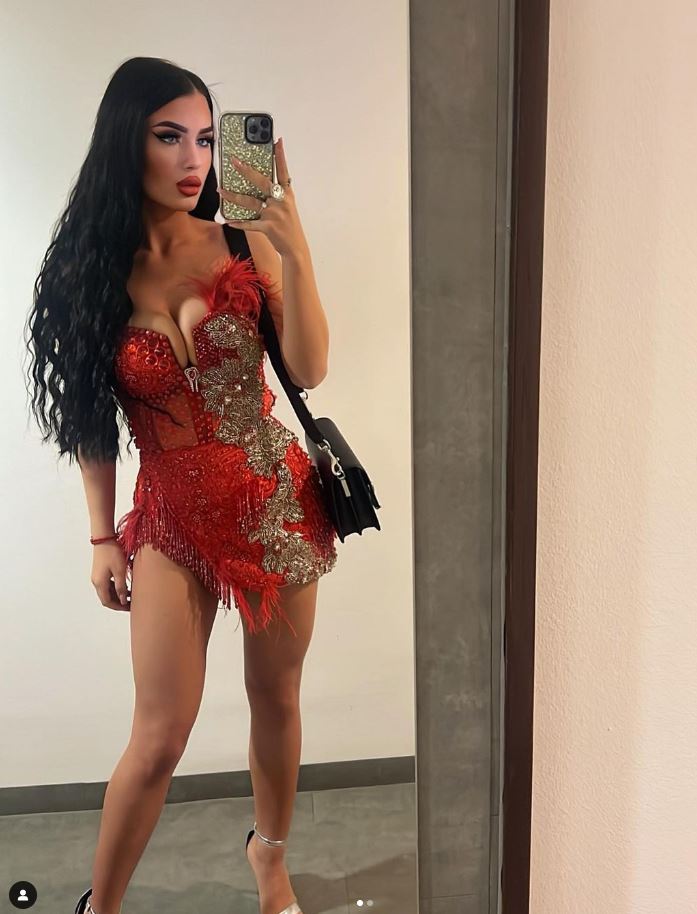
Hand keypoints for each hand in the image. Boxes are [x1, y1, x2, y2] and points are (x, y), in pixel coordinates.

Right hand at [91, 543, 130, 611]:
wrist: (104, 537)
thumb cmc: (112, 553)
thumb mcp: (120, 571)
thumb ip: (121, 587)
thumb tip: (123, 600)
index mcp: (100, 583)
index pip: (108, 602)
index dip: (118, 607)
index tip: (129, 608)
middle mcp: (96, 581)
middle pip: (106, 598)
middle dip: (118, 602)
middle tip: (131, 603)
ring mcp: (97, 576)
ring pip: (107, 591)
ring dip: (117, 595)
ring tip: (130, 594)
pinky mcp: (100, 570)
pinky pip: (107, 584)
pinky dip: (115, 588)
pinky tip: (125, 585)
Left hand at [217, 137, 308, 258]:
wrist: (296, 248)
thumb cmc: (289, 227)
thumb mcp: (287, 207)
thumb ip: (276, 196)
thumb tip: (258, 185)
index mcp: (287, 194)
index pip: (283, 171)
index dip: (280, 156)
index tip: (277, 141)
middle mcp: (281, 201)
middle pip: (262, 182)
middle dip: (246, 171)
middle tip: (234, 161)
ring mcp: (274, 214)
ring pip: (250, 202)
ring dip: (233, 197)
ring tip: (220, 191)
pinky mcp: (268, 227)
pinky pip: (249, 224)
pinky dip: (238, 223)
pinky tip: (228, 221)